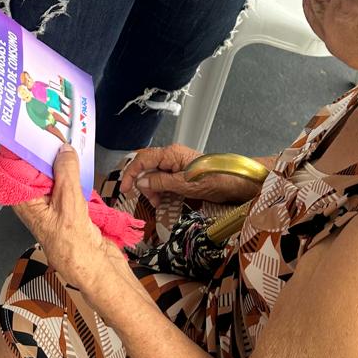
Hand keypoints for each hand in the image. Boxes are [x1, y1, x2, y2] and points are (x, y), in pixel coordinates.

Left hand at [15, 144, 132, 297]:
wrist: (94, 268)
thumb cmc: (73, 246)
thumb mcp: (69, 203)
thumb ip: (66, 173)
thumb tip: (64, 149)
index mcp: (25, 204)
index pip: (15, 170)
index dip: (20, 149)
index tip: (28, 129)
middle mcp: (34, 203)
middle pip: (32, 170)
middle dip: (41, 151)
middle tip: (51, 129)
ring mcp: (50, 204)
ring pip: (50, 175)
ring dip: (58, 160)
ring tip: (65, 141)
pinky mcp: (66, 206)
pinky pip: (64, 183)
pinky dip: (70, 172)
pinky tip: (77, 162)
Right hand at [120, 144, 262, 205]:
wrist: (232, 182)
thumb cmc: (210, 180)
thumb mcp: (182, 184)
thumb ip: (159, 182)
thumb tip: (140, 182)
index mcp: (170, 154)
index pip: (142, 159)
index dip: (131, 174)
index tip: (125, 189)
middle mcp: (171, 155)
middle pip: (147, 168)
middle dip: (145, 185)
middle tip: (150, 201)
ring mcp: (176, 163)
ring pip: (155, 175)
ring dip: (153, 190)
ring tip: (158, 203)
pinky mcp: (181, 172)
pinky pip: (164, 179)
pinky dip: (161, 190)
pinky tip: (164, 200)